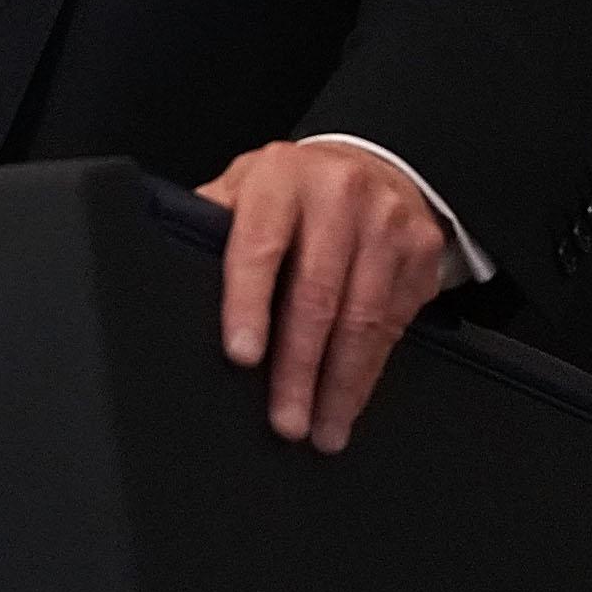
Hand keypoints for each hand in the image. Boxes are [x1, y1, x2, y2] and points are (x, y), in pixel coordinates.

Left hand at [200, 141, 447, 453]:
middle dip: (299, 368)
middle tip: (286, 420)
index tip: (242, 356)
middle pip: (316, 295)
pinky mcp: (422, 252)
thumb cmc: (293, 189)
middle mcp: (338, 195)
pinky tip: (351, 398)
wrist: (372, 163)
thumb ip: (213, 223)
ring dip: (341, 384)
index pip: (259, 248)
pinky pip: (394, 324)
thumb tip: (169, 270)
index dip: (248, 305)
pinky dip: (371, 369)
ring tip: (322, 428)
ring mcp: (387, 223)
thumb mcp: (244, 186)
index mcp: (279, 179)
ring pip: (363, 319)